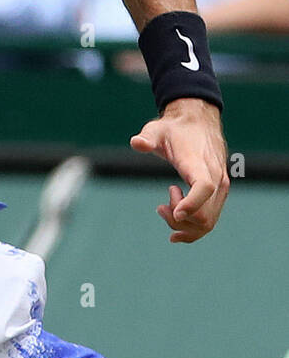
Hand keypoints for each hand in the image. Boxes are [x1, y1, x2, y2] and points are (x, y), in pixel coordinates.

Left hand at [130, 98, 228, 242]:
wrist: (199, 124)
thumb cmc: (174, 129)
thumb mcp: (156, 129)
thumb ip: (147, 137)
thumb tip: (137, 143)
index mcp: (200, 164)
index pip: (204, 187)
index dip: (191, 204)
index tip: (175, 212)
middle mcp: (216, 179)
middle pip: (204, 214)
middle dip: (177, 218)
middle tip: (161, 205)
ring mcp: (220, 188)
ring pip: (208, 222)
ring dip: (183, 225)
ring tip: (163, 207)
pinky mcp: (219, 194)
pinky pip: (211, 220)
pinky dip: (194, 230)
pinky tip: (175, 233)